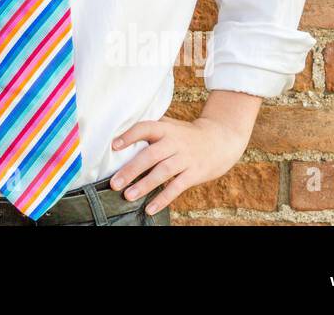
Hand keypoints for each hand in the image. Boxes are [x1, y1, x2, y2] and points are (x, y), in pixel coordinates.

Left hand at [107, 114, 251, 215]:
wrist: (220, 139)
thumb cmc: (186, 135)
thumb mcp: (170, 126)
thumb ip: (151, 129)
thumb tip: (119, 134)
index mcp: (165, 128)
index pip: (145, 128)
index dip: (129, 135)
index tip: (114, 146)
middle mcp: (174, 142)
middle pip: (151, 155)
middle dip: (131, 170)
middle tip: (114, 183)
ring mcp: (185, 158)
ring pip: (163, 172)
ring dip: (144, 185)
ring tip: (128, 196)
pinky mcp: (194, 173)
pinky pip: (177, 187)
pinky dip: (163, 199)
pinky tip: (150, 208)